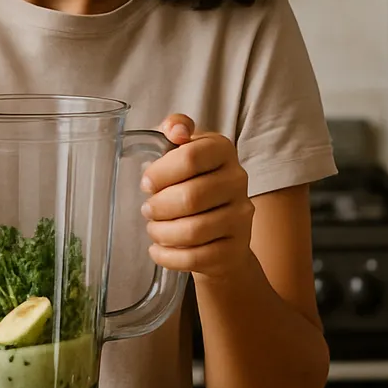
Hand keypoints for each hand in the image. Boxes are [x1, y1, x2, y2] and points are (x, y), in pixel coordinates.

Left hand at [140, 115, 255, 279]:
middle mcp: (238, 180)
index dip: (160, 172)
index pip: (190, 157)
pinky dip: (168, 257)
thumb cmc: (193, 183)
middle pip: (191, 197)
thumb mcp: (183, 150)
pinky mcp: (236, 249)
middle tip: (147, 210)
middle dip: (159, 206)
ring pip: (193, 231)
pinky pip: (196, 258)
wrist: (222, 229)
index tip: (146, 183)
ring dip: (162, 233)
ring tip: (154, 229)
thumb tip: (175, 129)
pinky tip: (159, 250)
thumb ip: (175, 129)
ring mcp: (241, 216)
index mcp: (223, 150)